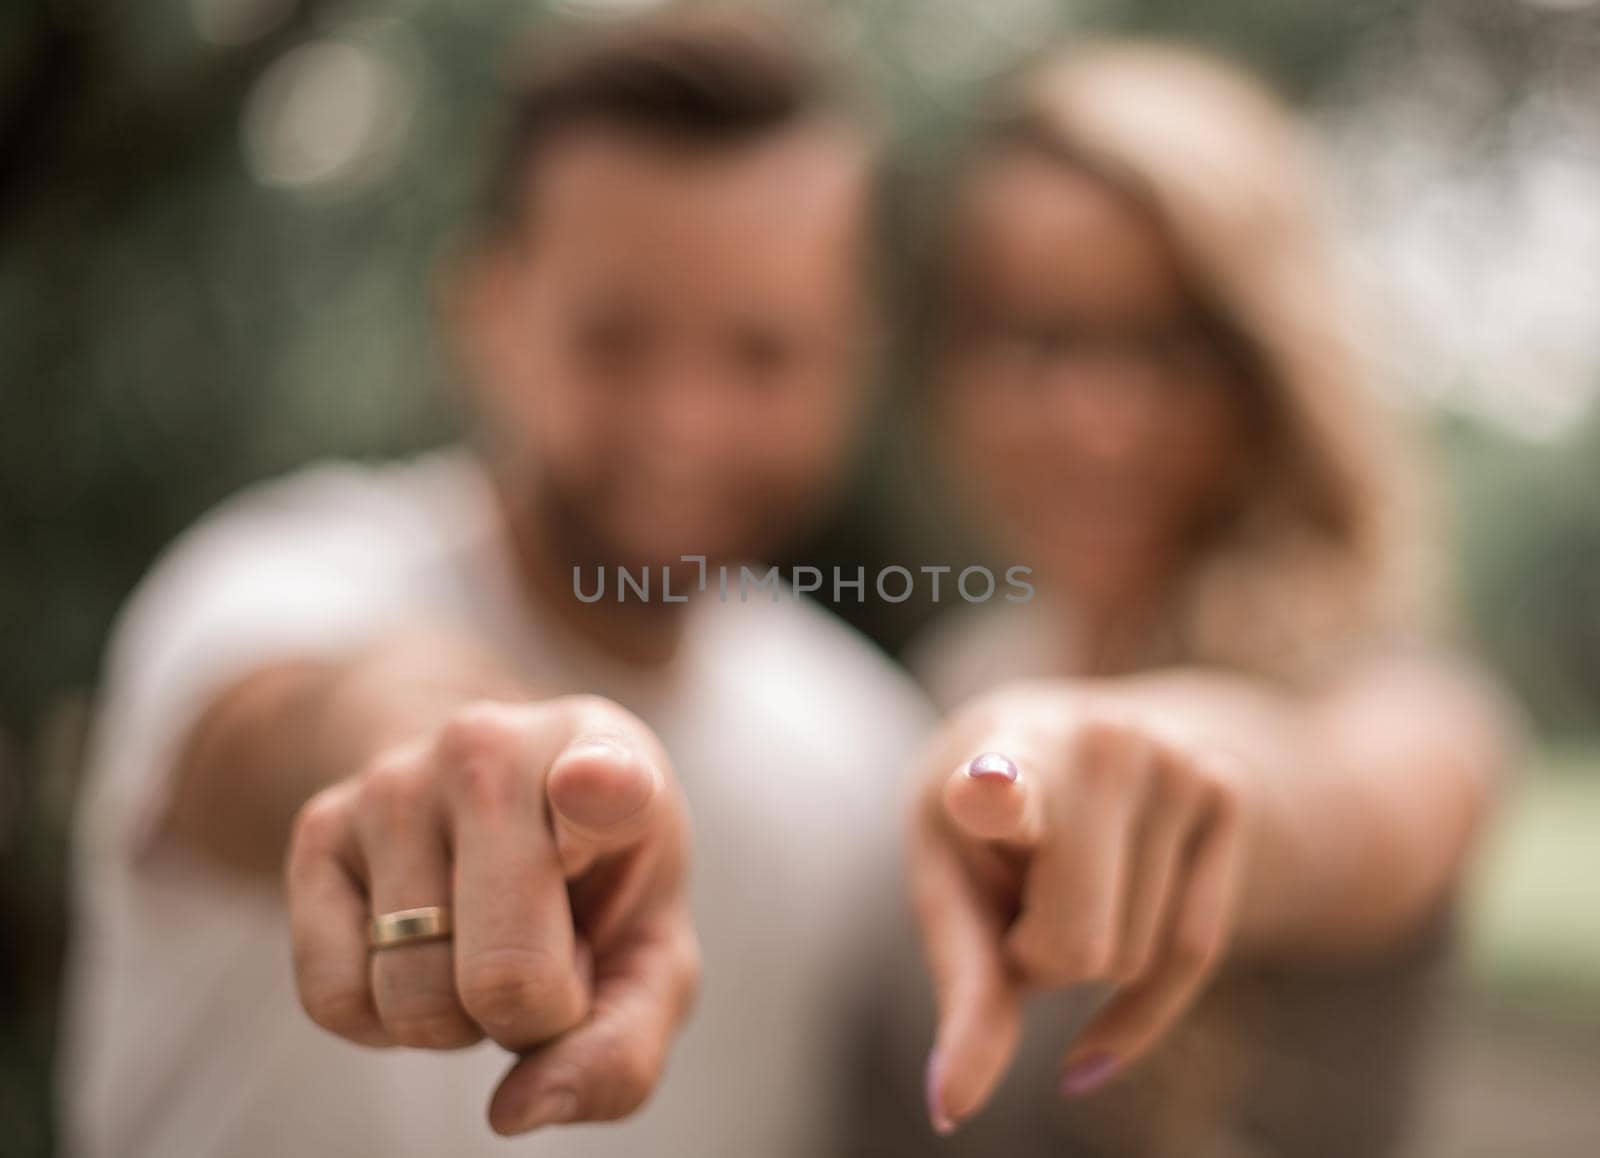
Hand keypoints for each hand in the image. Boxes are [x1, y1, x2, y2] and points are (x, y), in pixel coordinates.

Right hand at [285, 694, 697, 1134]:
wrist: (490, 788)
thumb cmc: (595, 877)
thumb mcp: (650, 949)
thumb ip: (623, 1043)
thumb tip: (518, 1110)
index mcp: (606, 752)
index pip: (602, 777)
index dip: (599, 791)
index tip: (594, 786)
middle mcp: (490, 750)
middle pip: (507, 976)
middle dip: (535, 1018)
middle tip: (555, 958)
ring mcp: (393, 782)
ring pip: (416, 1000)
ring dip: (461, 1018)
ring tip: (489, 938)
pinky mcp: (318, 827)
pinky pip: (335, 1000)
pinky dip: (386, 1022)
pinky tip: (427, 950)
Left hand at [912, 682, 1254, 1132]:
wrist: (1094, 739)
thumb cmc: (997, 830)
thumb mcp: (955, 886)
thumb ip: (962, 986)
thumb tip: (952, 1108)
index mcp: (994, 753)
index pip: (1000, 789)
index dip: (995, 799)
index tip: (982, 793)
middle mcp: (1090, 744)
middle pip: (1074, 949)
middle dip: (1041, 959)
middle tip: (1023, 897)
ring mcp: (1170, 760)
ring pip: (1131, 960)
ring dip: (1094, 954)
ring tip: (1073, 880)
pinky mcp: (1227, 792)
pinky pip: (1194, 952)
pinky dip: (1141, 1003)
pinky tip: (1097, 1015)